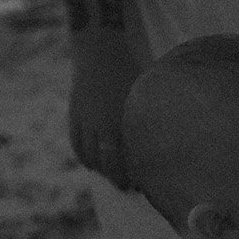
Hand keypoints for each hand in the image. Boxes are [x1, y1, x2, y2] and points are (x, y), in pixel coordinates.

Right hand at [68, 29, 140, 186]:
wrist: (100, 51)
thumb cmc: (130, 69)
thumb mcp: (144, 92)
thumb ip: (149, 115)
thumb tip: (164, 135)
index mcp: (122, 118)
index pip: (127, 156)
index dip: (135, 172)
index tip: (144, 183)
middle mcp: (102, 123)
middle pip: (107, 161)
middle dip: (117, 177)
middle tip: (127, 187)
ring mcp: (85, 120)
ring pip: (90, 155)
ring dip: (100, 169)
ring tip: (110, 177)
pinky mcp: (74, 115)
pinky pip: (76, 143)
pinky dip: (83, 157)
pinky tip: (91, 164)